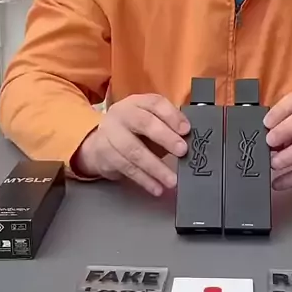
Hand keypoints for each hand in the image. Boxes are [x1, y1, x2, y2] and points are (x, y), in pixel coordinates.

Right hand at [72, 94, 190, 195]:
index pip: (156, 103)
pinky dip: (144, 180)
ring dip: (156, 167)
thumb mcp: (150, 123)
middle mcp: (122, 114)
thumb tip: (190, 140)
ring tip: (172, 180)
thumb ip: (169, 128)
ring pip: (134, 151)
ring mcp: (111, 134)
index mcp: (138, 103)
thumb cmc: (133, 132)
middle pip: (144, 123)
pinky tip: (157, 188)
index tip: (186, 130)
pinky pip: (127, 168)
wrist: (100, 144)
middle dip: (165, 137)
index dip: (172, 116)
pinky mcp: (105, 154)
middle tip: (182, 151)